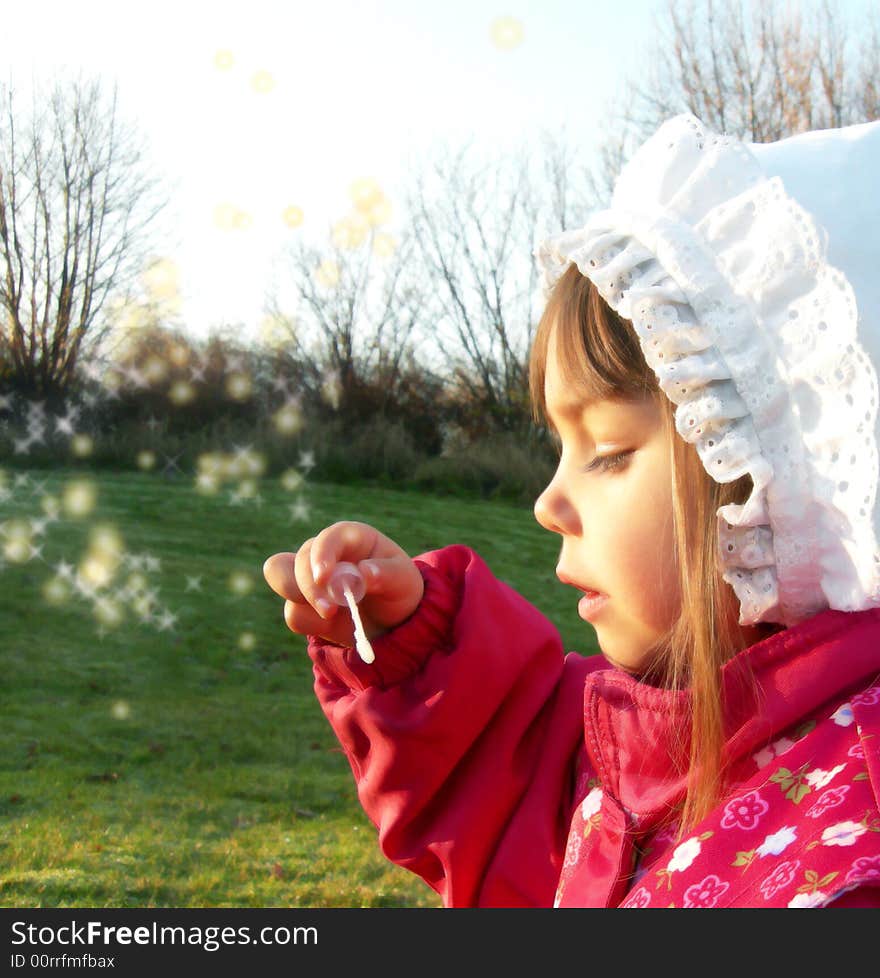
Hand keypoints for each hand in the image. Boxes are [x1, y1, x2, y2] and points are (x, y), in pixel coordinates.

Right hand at [262, 520, 424, 646]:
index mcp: (350, 537)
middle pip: (299, 559)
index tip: (324, 578)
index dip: (322, 554)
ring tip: (330, 615)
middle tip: (330, 610)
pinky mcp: (302, 603)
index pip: (329, 537)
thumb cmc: (399, 590)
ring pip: (281, 577)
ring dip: (301, 600)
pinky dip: (310, 622)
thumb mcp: (404, 581)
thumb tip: (363, 572)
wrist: (392, 622)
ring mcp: (309, 576)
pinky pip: (293, 612)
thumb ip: (386, 574)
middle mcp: (324, 552)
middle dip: (308, 586)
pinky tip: (331, 624)